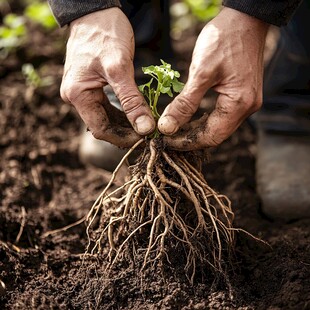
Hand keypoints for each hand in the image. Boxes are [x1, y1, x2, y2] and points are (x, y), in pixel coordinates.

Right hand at [60, 8, 155, 147]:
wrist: (97, 12)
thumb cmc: (105, 33)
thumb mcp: (120, 68)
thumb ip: (131, 100)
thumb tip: (144, 128)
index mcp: (77, 94)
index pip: (101, 129)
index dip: (123, 138)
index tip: (145, 138)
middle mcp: (76, 97)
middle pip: (103, 125)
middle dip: (126, 132)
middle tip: (149, 133)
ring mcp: (83, 93)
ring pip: (107, 118)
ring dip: (126, 124)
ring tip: (146, 125)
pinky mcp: (91, 87)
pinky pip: (107, 107)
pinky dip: (123, 113)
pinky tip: (137, 114)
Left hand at [158, 7, 268, 149]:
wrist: (244, 19)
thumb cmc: (224, 40)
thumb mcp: (200, 72)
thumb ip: (185, 103)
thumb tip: (167, 127)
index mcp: (240, 104)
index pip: (211, 136)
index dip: (187, 142)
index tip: (166, 141)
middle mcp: (247, 108)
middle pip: (215, 135)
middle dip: (190, 139)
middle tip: (167, 137)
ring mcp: (247, 103)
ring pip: (218, 127)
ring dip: (196, 131)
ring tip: (174, 129)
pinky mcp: (242, 96)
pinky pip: (221, 116)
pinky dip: (204, 120)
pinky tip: (189, 119)